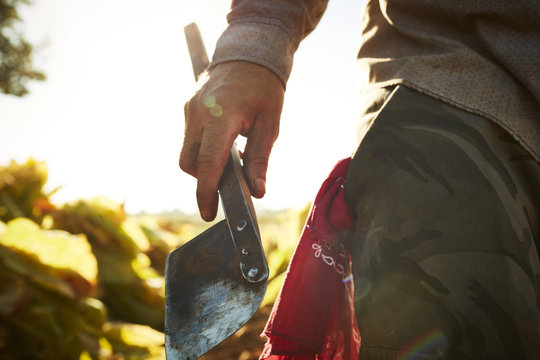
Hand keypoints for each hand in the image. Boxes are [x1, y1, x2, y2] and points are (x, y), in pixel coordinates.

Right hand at [180, 61, 284, 220]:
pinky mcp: (188, 109)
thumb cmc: (265, 88)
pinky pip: (189, 139)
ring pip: (186, 153)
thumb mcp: (270, 124)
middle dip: (204, 180)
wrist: (248, 53)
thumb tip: (258, 192)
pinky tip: (222, 145)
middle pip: (189, 162)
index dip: (206, 192)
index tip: (208, 214)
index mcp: (222, 116)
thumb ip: (260, 159)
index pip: (208, 162)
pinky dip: (202, 150)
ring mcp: (189, 110)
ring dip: (203, 165)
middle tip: (227, 184)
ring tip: (229, 160)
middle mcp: (198, 113)